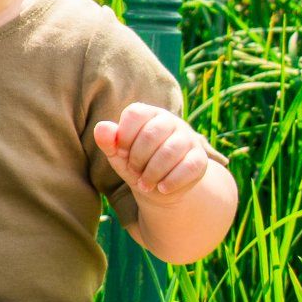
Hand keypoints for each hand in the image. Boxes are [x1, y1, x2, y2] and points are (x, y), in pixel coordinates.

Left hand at [94, 102, 226, 201]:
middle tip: (135, 172)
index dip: (124, 136)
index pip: (135, 113)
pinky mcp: (200, 158)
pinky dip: (171, 181)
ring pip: (170, 151)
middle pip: (151, 134)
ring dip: (153, 173)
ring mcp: (188, 139)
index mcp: (148, 114)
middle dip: (138, 159)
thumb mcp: (119, 155)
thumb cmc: (137, 164)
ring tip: (145, 184)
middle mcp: (170, 121)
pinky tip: (162, 188)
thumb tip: (101, 128)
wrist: (161, 187)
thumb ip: (108, 141)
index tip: (121, 153)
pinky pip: (188, 167)